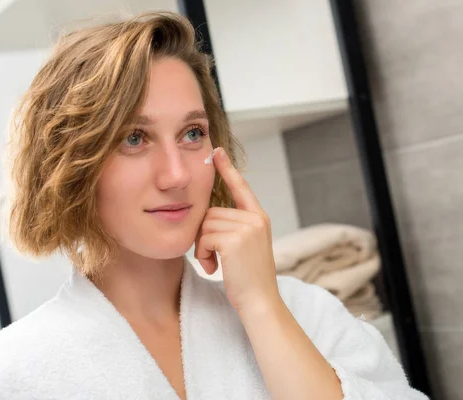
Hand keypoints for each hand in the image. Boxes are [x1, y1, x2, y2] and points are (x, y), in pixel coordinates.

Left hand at [194, 147, 280, 312]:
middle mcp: (256, 218)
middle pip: (212, 211)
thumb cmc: (249, 278)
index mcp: (259, 217)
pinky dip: (202, 254)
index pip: (241, 186)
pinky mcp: (234, 240)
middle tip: (213, 257)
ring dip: (202, 247)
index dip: (227, 168)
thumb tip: (208, 214)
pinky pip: (204, 238)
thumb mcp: (246, 246)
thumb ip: (234, 227)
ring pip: (205, 224)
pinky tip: (214, 268)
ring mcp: (247, 228)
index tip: (216, 151)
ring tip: (215, 264)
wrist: (260, 303)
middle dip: (205, 235)